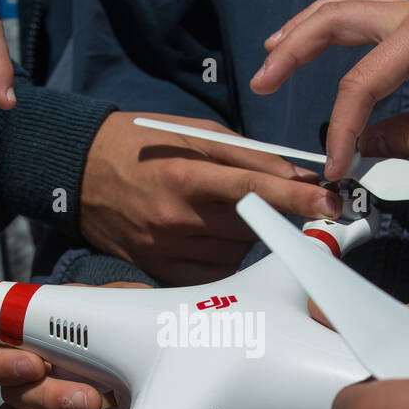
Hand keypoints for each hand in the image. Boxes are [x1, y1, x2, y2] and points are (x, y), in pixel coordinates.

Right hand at [0, 282, 146, 408]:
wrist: (154, 375)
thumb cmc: (130, 333)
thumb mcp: (127, 308)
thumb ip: (113, 299)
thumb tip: (109, 302)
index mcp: (35, 340)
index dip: (4, 359)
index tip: (36, 366)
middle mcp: (27, 379)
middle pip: (8, 392)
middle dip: (46, 400)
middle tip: (89, 402)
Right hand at [79, 113, 343, 284]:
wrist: (79, 173)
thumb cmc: (140, 145)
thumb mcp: (193, 135)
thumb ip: (248, 156)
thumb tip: (299, 175)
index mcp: (185, 175)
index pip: (253, 190)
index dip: (296, 199)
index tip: (329, 203)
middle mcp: (176, 218)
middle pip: (251, 225)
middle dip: (270, 212)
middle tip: (265, 199)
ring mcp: (168, 250)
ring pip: (238, 251)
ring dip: (246, 234)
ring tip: (218, 211)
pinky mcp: (162, 271)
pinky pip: (216, 274)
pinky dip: (226, 256)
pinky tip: (209, 235)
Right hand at [252, 0, 408, 178]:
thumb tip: (368, 147)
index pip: (360, 84)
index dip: (340, 129)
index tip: (335, 167)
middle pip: (335, 21)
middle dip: (292, 50)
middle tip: (261, 80)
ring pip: (347, 5)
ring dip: (306, 25)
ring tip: (274, 50)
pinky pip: (368, 8)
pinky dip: (335, 20)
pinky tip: (323, 35)